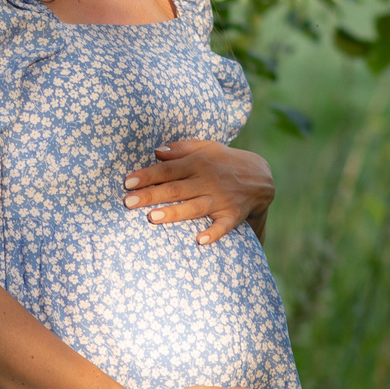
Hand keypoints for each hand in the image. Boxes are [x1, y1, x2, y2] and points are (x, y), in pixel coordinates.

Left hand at [123, 139, 273, 243]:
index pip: (167, 169)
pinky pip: (223, 226)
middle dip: (152, 195)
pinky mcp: (233, 214)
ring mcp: (221, 199)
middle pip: (176, 188)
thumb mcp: (206, 147)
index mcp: (197, 163)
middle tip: (128, 202)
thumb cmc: (224, 161)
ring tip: (153, 218)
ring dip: (175, 212)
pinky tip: (200, 240)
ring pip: (195, 207)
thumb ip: (181, 149)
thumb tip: (156, 151)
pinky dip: (213, 233)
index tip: (127, 182)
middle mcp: (207, 181)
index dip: (147, 175)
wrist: (261, 176)